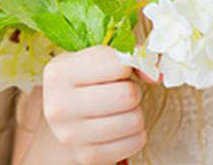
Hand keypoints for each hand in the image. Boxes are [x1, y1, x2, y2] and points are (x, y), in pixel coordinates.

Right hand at [42, 46, 146, 164]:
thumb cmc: (80, 83)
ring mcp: (72, 134)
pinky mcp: (88, 156)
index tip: (120, 68)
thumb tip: (155, 75)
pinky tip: (119, 126)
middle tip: (120, 90)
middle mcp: (61, 104)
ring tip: (118, 109)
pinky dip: (135, 133)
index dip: (126, 64)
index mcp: (59, 72)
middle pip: (127, 95)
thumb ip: (125, 56)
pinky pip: (135, 142)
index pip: (115, 63)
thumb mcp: (90, 60)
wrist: (57, 120)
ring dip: (134, 112)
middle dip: (131, 90)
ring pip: (134, 120)